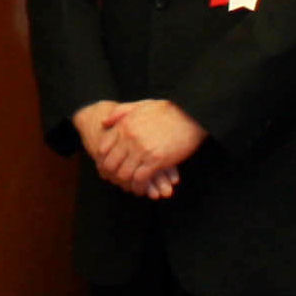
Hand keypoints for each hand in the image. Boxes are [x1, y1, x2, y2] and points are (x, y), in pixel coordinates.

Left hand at [71, 99, 205, 198]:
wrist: (192, 114)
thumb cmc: (168, 110)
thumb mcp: (140, 105)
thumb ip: (120, 113)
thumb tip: (103, 122)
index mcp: (124, 126)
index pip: (103, 148)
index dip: (104, 161)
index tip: (108, 168)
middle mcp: (129, 138)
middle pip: (111, 164)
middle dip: (113, 175)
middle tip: (118, 181)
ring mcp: (142, 150)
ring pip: (124, 174)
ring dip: (126, 184)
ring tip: (132, 187)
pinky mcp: (156, 160)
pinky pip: (141, 179)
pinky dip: (140, 187)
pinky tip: (143, 189)